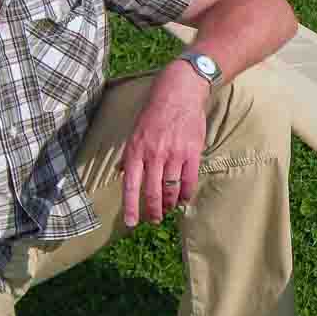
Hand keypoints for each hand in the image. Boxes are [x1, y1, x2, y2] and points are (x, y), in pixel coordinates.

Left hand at [122, 62, 209, 225]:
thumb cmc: (155, 111)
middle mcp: (153, 155)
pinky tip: (184, 199)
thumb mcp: (135, 131)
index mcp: (136, 150)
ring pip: (170, 189)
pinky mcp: (192, 152)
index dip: (131, 207)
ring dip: (169, 203)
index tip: (131, 223)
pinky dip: (186, 194)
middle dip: (153, 211)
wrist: (179, 92)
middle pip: (152, 192)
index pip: (131, 186)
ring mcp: (174, 154)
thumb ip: (131, 154)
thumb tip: (124, 172)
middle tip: (154, 220)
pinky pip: (189, 180)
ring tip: (168, 209)